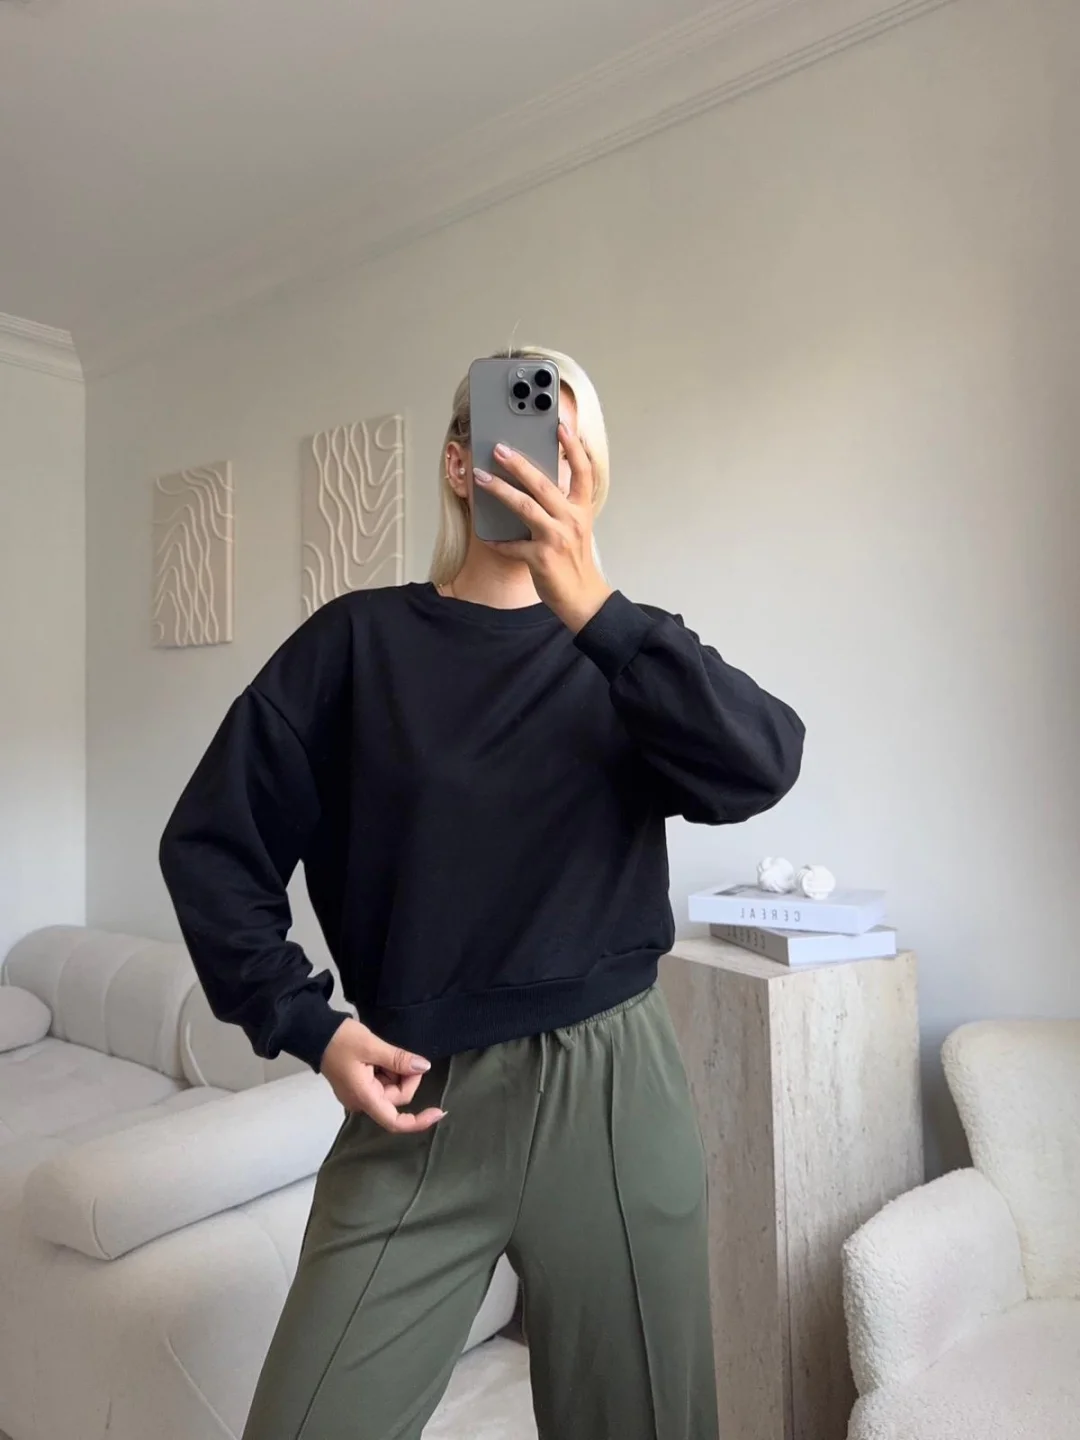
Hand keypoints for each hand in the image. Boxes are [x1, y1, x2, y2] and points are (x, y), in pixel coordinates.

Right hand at [319, 1018, 445, 1133]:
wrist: (315, 1033)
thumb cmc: (341, 1040)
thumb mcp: (372, 1046)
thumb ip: (399, 1059)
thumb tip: (424, 1067)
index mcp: (364, 1097)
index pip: (394, 1122)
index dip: (418, 1121)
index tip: (439, 1111)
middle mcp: (362, 1102)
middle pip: (397, 1098)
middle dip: (405, 1076)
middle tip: (400, 1054)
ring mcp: (359, 1095)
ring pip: (391, 1089)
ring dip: (396, 1071)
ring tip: (382, 1052)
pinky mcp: (359, 1086)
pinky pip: (382, 1084)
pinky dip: (387, 1070)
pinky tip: (378, 1056)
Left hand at [475, 423, 612, 632]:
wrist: (582, 597)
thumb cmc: (574, 560)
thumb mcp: (575, 527)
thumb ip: (559, 506)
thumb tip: (530, 485)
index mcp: (581, 510)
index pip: (583, 472)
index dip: (573, 447)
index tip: (560, 426)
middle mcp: (571, 520)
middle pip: (544, 484)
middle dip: (519, 464)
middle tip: (499, 449)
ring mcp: (556, 538)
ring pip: (524, 506)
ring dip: (499, 490)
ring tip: (481, 478)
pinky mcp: (540, 557)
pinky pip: (512, 544)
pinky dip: (497, 541)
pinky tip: (486, 535)